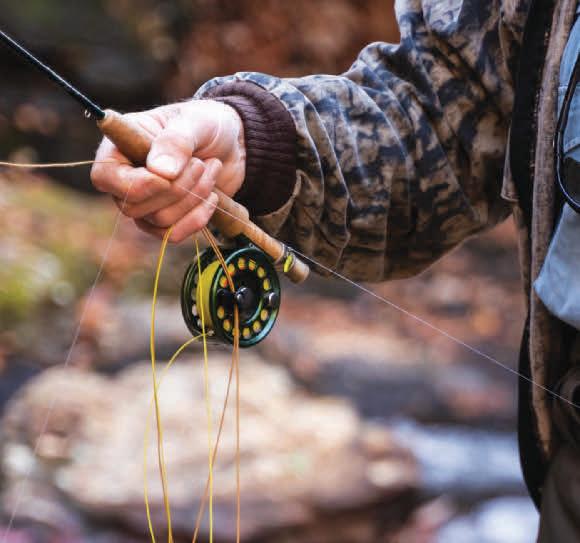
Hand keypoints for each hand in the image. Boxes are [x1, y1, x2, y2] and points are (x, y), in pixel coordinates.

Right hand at [90, 100, 245, 242]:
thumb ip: (176, 141)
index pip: (104, 177)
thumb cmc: (206, 126)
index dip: (136, 184)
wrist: (231, 147)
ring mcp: (145, 204)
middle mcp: (126, 180)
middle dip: (176, 189)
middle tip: (201, 164)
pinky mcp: (167, 221)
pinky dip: (198, 217)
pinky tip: (212, 196)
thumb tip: (160, 172)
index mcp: (120, 148)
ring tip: (210, 170)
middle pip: (134, 206)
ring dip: (193, 197)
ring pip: (159, 220)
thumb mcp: (195, 121)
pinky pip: (173, 234)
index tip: (169, 175)